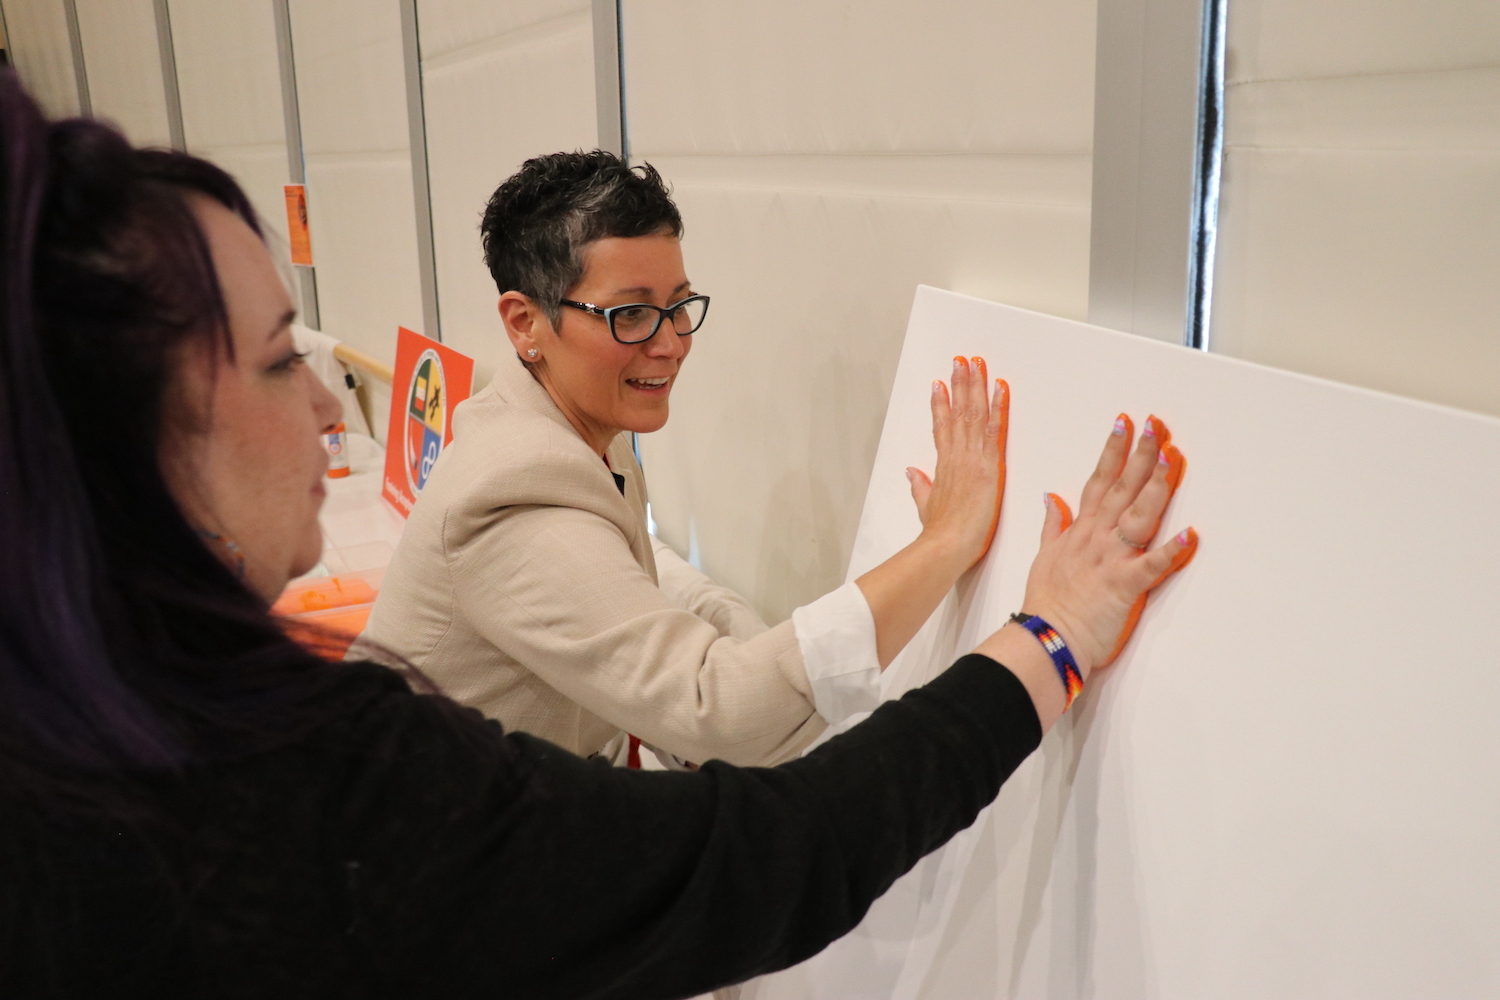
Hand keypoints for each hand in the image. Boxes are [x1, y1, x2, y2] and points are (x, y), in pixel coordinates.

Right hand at [906, 356, 1007, 569]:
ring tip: (975, 363)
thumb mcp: (926, 506)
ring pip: (973, 413)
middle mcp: (956, 456)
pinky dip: (997, 406)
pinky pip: (994, 428)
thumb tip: (911, 472)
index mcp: (944, 466)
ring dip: (975, 386)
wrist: (947, 545)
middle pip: (957, 412)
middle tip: (961, 361)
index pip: (942, 427)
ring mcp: (971, 458)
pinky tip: (999, 387)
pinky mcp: (988, 464)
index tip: (939, 385)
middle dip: (959, 384)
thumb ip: (920, 487)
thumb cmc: (939, 534)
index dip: (940, 404)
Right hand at [1019, 414, 1197, 676]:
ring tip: (1170, 458)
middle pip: (1121, 488)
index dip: (1113, 451)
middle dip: (1139, 455)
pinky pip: (1151, 566)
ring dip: (1154, 487)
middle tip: (1155, 425)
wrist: (1046, 639)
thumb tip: (1051, 497)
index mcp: (1081, 531)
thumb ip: (1053, 524)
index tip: (1124, 423)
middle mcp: (1097, 538)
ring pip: (1136, 515)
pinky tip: (1192, 534)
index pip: (1099, 481)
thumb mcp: (1045, 556)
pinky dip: (1171, 552)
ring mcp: (1110, 559)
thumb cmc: (1048, 603)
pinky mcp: (1123, 585)